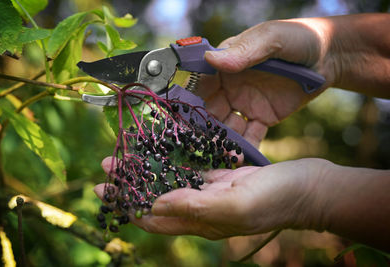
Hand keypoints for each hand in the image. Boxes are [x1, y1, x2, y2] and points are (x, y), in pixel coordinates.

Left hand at [94, 158, 330, 239]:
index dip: (127, 205)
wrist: (310, 188)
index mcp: (203, 223)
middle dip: (132, 184)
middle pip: (157, 199)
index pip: (154, 217)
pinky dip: (176, 160)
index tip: (105, 190)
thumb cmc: (277, 200)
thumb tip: (156, 204)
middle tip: (108, 165)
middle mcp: (203, 210)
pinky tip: (163, 149)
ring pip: (172, 182)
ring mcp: (214, 193)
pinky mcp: (224, 177)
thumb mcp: (234, 206)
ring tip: (128, 155)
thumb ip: (195, 208)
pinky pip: (193, 170)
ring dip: (149, 169)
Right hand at [196, 18, 334, 146]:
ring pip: (227, 126)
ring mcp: (245, 103)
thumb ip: (245, 50)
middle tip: (205, 140)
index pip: (204, 80)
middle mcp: (231, 85)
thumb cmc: (300, 38)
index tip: (188, 112)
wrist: (331, 57)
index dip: (194, 95)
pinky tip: (241, 158)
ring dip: (223, 140)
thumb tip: (210, 60)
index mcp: (228, 63)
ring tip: (225, 154)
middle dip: (207, 125)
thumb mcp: (273, 38)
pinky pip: (250, 135)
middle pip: (211, 108)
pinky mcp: (262, 118)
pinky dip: (244, 148)